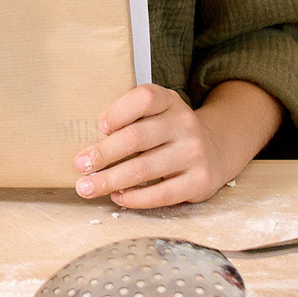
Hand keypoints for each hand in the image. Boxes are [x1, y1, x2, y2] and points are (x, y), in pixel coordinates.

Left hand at [75, 84, 224, 209]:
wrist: (217, 150)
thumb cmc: (170, 132)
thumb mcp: (158, 112)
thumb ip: (131, 119)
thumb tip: (88, 145)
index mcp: (170, 101)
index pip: (144, 98)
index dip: (119, 112)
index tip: (99, 127)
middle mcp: (185, 123)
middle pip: (137, 137)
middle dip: (103, 153)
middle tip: (80, 165)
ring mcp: (194, 153)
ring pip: (144, 168)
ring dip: (110, 180)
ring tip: (87, 187)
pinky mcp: (199, 181)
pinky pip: (161, 194)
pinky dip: (134, 198)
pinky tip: (117, 197)